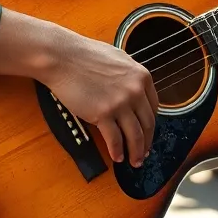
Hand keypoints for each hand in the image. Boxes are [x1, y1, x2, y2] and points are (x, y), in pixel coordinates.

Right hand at [42, 33, 158, 167]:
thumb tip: (135, 94)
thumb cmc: (86, 56)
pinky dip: (117, 151)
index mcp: (142, 76)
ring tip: (133, 161)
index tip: (148, 134)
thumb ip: (130, 78)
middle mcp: (135, 90)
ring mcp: (120, 103)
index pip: (154, 108)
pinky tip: (117, 157)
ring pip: (135, 136)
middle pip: (148, 124)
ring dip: (135, 152)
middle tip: (144, 153)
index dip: (151, 125)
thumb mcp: (119, 60)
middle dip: (146, 143)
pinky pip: (115, 139)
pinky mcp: (103, 114)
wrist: (63, 57)